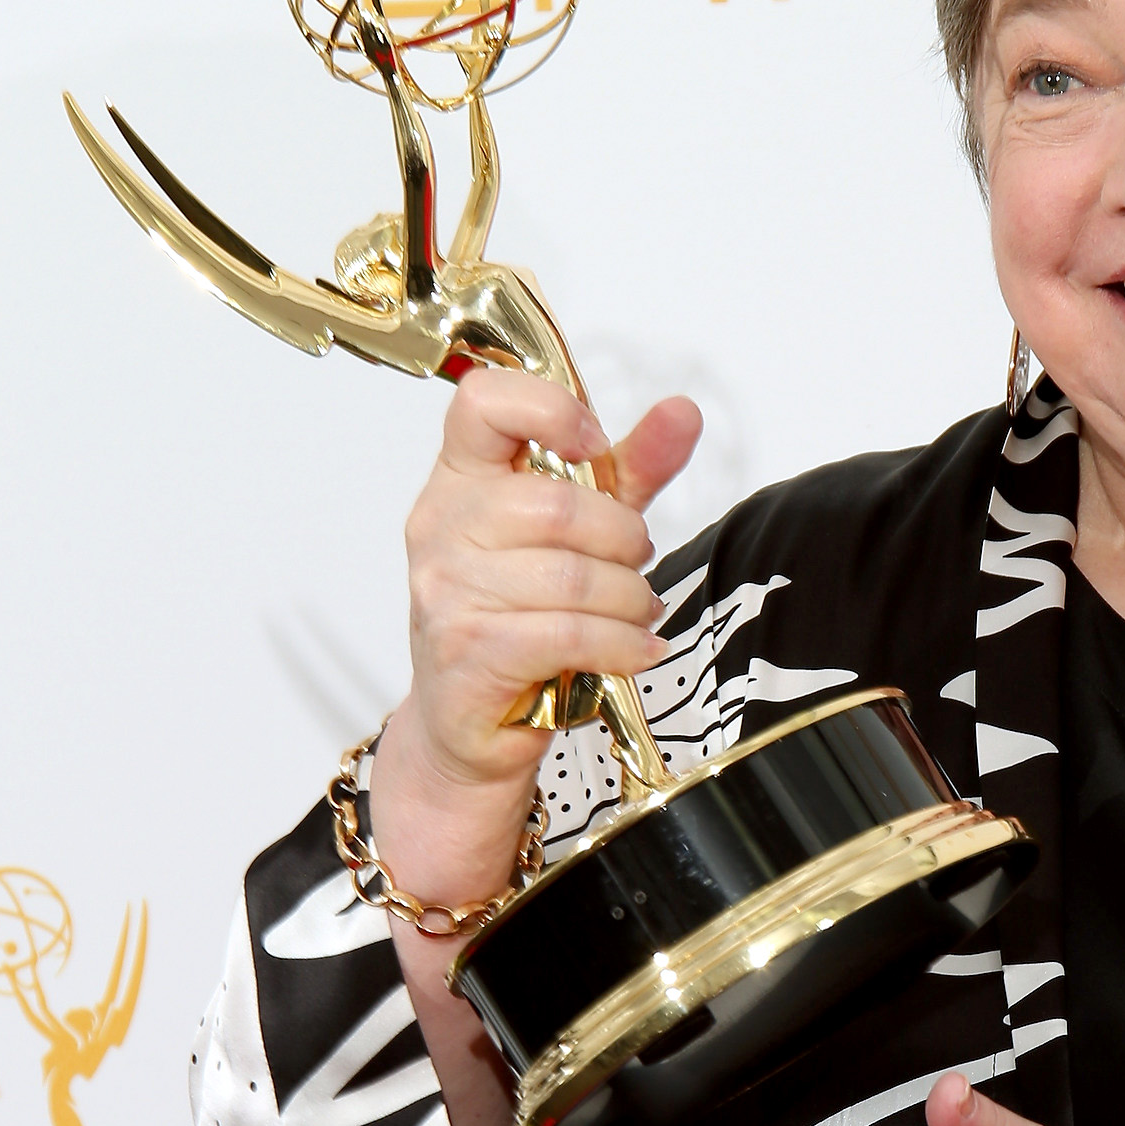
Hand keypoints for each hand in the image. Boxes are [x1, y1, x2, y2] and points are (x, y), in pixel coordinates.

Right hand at [372, 371, 703, 903]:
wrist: (469, 724)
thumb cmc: (519, 617)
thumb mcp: (579, 533)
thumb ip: (627, 471)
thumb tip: (683, 411)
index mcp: (461, 479)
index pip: (483, 401)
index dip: (549, 408)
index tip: (594, 445)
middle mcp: (442, 526)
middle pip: (555, 504)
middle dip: (623, 539)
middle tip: (636, 566)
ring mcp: (447, 591)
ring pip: (571, 576)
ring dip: (630, 600)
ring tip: (637, 615)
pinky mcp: (468, 652)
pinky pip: (566, 633)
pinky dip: (620, 644)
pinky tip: (635, 650)